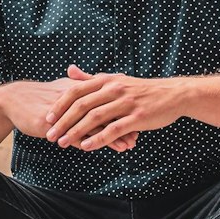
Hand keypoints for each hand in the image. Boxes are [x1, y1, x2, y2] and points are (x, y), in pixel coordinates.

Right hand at [5, 77, 136, 151]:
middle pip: (104, 111)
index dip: (122, 109)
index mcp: (78, 89)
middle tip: (137, 136)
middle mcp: (74, 98)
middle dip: (122, 124)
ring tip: (127, 146)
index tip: (138, 119)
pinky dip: (90, 143)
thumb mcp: (63, 89)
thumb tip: (99, 88)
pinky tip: (102, 151)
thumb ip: (82, 88)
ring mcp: (64, 112)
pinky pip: (75, 135)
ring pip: (93, 124)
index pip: (106, 99)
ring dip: (111, 136)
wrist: (13, 100)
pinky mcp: (53, 124)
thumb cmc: (40, 97)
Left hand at [44, 66, 178, 150]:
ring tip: (63, 143)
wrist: (172, 95)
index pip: (76, 91)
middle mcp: (113, 89)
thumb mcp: (114, 79)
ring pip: (95, 118)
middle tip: (50, 135)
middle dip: (63, 121)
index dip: (60, 105)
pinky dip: (98, 139)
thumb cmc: (140, 89)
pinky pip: (113, 129)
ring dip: (76, 132)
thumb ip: (91, 78)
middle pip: (81, 105)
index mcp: (106, 80)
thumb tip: (69, 70)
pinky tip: (86, 147)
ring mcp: (125, 103)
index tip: (47, 118)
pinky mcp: (137, 117)